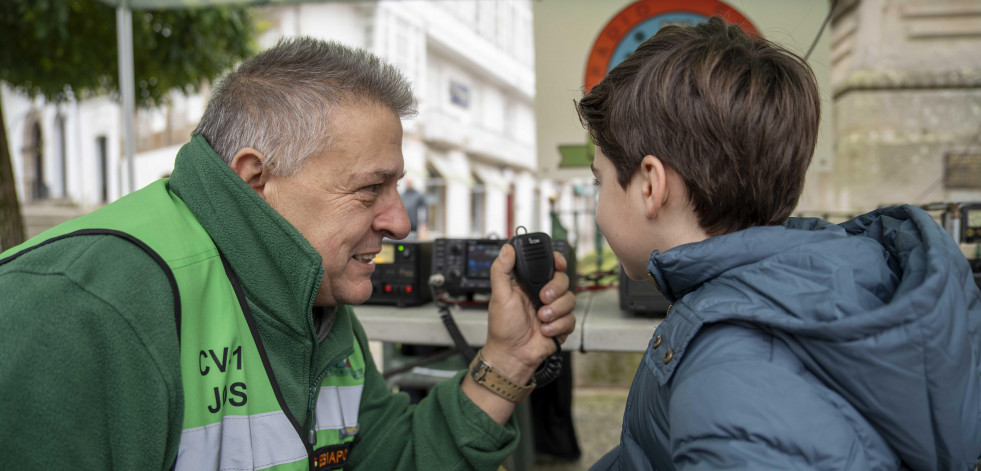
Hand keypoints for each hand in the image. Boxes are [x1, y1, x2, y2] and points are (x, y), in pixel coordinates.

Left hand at [482, 243, 576, 381]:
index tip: (558, 264)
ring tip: (540, 320)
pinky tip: (544, 331)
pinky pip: (571, 319)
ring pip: (569, 300)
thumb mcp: (499, 296)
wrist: (512, 355)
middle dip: (555, 290)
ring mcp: (553, 310)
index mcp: (528, 284)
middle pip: (563, 280)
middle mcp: (542, 294)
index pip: (548, 265)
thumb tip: (506, 249)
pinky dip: (557, 326)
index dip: (556, 261)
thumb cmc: (502, 328)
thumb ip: (501, 271)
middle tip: (542, 299)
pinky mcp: (560, 325)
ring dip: (555, 311)